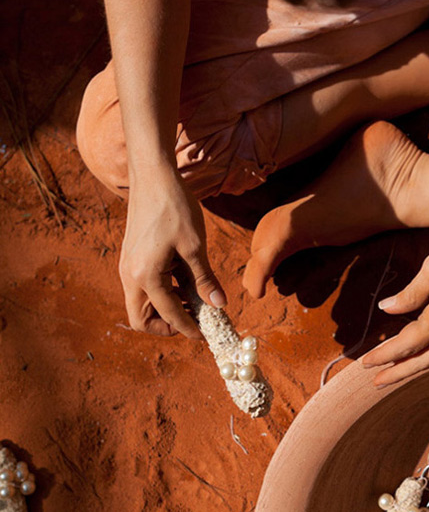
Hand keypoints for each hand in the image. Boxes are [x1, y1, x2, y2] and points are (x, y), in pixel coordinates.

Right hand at [119, 165, 225, 336]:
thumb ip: (204, 279)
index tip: (205, 335)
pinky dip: (159, 293)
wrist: (153, 176)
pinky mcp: (129, 258)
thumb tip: (219, 305)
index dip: (188, 328)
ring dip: (163, 309)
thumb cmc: (175, 207)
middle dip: (165, 326)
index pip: (168, 314)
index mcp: (145, 276)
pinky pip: (141, 288)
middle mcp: (129, 276)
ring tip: (192, 300)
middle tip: (192, 321)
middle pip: (140, 319)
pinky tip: (182, 282)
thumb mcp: (195, 246)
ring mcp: (126, 266)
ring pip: (139, 304)